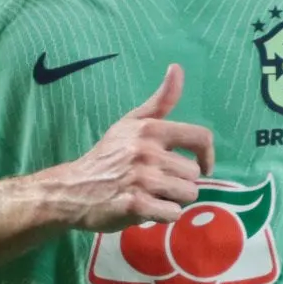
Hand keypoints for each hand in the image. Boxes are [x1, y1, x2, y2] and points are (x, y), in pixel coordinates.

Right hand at [37, 64, 215, 231]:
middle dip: (180, 182)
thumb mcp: (131, 123)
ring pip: (187, 194)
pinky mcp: (135, 205)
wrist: (74, 189)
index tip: (204, 166)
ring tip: (152, 195)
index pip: (200, 137)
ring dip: (173, 199)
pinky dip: (163, 216)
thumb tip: (177, 67)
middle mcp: (147, 151)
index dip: (208, 155)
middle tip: (157, 183)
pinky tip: (146, 208)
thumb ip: (160, 100)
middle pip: (194, 174)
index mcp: (150, 129)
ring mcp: (141, 179)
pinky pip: (172, 213)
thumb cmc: (108, 155)